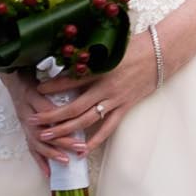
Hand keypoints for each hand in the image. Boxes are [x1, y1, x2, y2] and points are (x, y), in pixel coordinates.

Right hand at [0, 71, 77, 178]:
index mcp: (31, 98)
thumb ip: (54, 84)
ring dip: (52, 153)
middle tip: (79, 147)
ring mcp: (26, 125)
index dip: (61, 121)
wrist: (13, 79)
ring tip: (65, 162)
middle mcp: (27, 115)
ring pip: (38, 142)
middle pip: (43, 131)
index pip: (47, 113)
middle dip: (62, 141)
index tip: (77, 126)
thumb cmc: (30, 77)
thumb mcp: (41, 76)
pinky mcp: (26, 131)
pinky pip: (32, 148)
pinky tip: (48, 173)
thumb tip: (71, 89)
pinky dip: (40, 161)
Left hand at [29, 42, 157, 156]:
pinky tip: (81, 150)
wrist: (162, 53)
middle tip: (34, 121)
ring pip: (86, 120)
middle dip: (51, 115)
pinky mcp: (125, 107)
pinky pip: (108, 128)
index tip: (36, 90)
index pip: (71, 80)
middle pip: (74, 106)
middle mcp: (106, 87)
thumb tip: (71, 59)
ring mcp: (116, 99)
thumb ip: (92, 56)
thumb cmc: (136, 45)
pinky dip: (94, 140)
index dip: (52, 86)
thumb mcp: (111, 47)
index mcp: (101, 69)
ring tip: (48, 136)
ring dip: (66, 130)